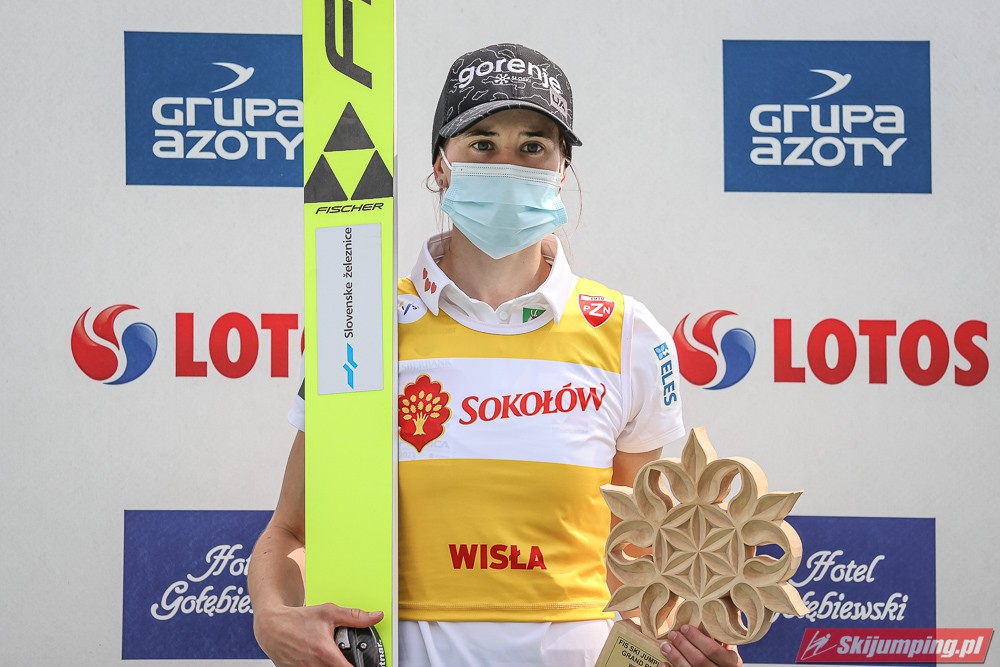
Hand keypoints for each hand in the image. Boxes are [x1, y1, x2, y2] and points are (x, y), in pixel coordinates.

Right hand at [254, 602, 383, 666]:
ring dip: (331, 664)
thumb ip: (354, 616)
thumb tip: (376, 616)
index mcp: (325, 653)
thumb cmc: (298, 619)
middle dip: (344, 663)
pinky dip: (318, 665)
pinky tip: (317, 657)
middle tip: (343, 655)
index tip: (365, 663)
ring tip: (329, 655)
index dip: (358, 666)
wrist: (272, 626)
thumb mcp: (329, 612)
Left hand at [659, 624, 742, 666]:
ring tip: (665, 646)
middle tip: (672, 634)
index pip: (712, 649)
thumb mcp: (730, 656)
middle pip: (698, 659)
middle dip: (683, 645)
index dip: (696, 637)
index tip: (685, 627)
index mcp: (729, 663)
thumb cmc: (727, 666)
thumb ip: (723, 643)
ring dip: (675, 657)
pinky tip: (663, 663)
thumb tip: (710, 623)